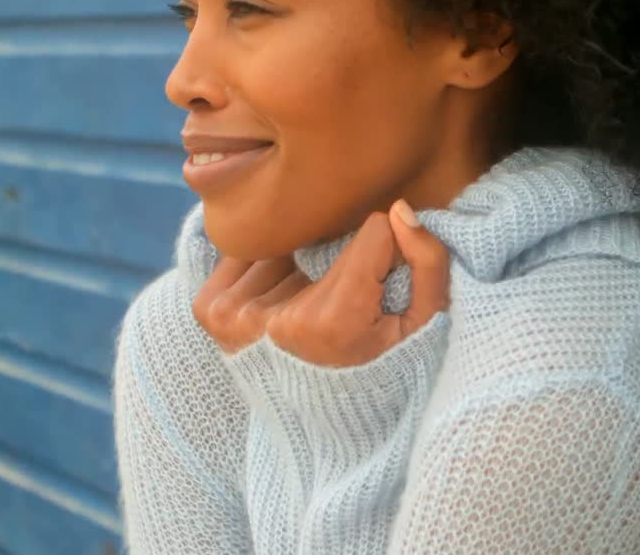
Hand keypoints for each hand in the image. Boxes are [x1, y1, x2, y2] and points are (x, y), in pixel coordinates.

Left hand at [192, 200, 449, 366]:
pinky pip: (242, 255)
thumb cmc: (386, 371)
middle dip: (339, 253)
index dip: (386, 250)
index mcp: (332, 321)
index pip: (372, 231)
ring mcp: (238, 316)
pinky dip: (262, 266)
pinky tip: (280, 298)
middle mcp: (276, 321)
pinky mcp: (211, 312)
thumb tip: (398, 209)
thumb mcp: (426, 326)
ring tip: (313, 301)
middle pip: (323, 236)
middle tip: (343, 299)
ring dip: (299, 258)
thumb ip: (428, 264)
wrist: (327, 431)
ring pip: (284, 242)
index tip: (382, 283)